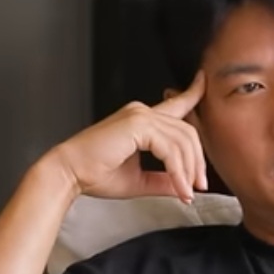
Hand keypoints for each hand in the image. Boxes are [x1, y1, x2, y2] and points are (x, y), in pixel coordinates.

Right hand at [49, 71, 207, 200]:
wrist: (69, 173)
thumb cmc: (95, 175)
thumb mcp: (138, 180)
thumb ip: (163, 180)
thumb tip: (184, 188)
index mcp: (141, 120)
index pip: (176, 105)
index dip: (193, 93)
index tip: (203, 82)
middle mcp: (142, 112)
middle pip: (187, 132)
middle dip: (197, 161)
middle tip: (198, 186)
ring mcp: (139, 116)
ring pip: (182, 141)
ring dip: (189, 170)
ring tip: (187, 192)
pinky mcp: (137, 125)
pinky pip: (170, 149)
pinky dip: (178, 171)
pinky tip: (179, 187)